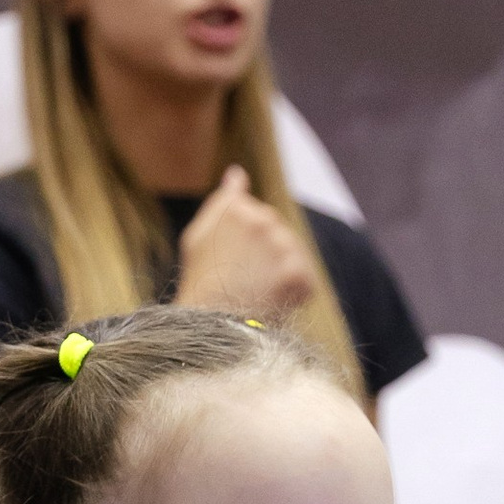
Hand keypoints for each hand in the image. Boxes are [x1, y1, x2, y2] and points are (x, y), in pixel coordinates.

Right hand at [172, 165, 318, 326]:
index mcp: (237, 207)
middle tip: (241, 282)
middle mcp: (263, 219)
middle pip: (274, 234)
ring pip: (291, 255)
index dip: (242, 242)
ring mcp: (283, 246)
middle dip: (262, 256)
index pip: (253, 215)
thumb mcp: (198, 237)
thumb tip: (237, 173)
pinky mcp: (300, 274)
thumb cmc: (200, 284)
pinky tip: (270, 304)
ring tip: (255, 294)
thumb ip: (222, 201)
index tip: (230, 261)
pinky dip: (291, 296)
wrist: (210, 331)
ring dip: (279, 273)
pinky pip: (304, 282)